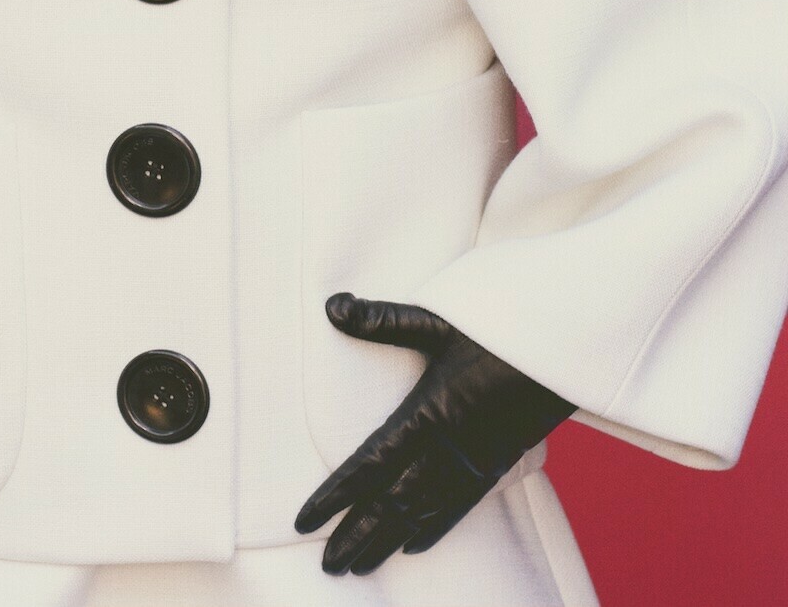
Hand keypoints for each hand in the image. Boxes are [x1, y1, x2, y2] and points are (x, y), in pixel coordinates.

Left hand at [294, 296, 574, 575]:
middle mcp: (449, 446)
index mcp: (429, 413)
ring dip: (389, 540)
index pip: (371, 463)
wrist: (565, 348)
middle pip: (393, 501)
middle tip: (328, 564)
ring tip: (359, 566)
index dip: (337, 495)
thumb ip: (384, 320)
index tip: (307, 520)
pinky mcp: (496, 462)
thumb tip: (332, 306)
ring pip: (423, 511)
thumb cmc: (498, 329)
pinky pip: (459, 505)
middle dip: (358, 535)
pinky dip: (433, 528)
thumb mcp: (439, 320)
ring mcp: (475, 459)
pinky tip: (412, 544)